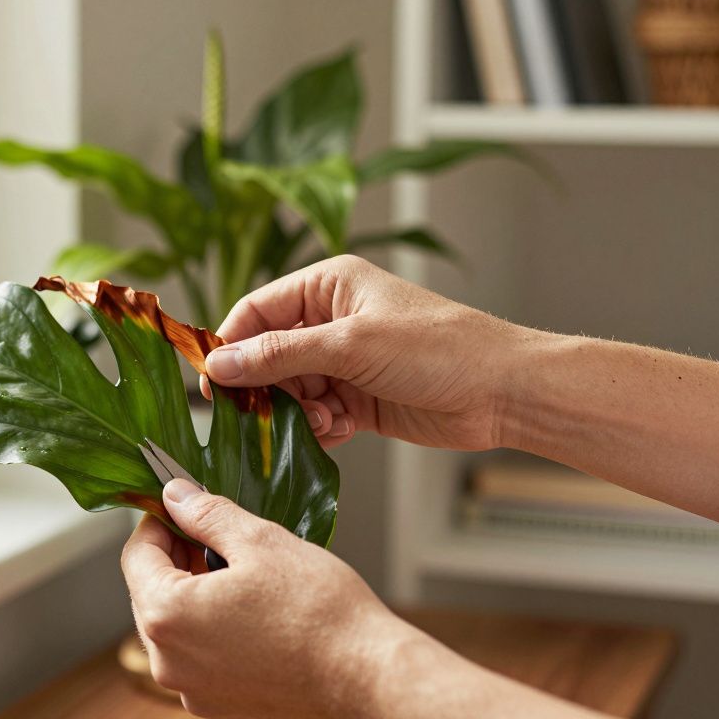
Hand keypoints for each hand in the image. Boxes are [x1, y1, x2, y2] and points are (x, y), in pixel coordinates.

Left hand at [121, 479, 406, 718]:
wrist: (371, 683)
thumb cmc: (322, 616)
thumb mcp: (261, 542)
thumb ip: (207, 515)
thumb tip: (176, 496)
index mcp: (168, 616)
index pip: (136, 556)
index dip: (157, 524)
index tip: (180, 510)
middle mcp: (171, 664)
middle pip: (152, 596)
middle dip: (178, 563)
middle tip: (216, 539)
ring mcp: (197, 694)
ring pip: (181, 633)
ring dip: (200, 601)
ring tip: (245, 580)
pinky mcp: (225, 713)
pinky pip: (206, 665)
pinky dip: (220, 639)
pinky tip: (260, 622)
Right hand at [201, 255, 522, 450]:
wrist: (504, 392)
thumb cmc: (439, 348)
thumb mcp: (350, 344)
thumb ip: (279, 355)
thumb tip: (219, 365)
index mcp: (327, 287)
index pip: (256, 312)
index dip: (232, 347)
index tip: (215, 385)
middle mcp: (331, 321)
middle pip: (268, 356)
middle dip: (268, 388)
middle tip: (267, 415)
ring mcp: (345, 362)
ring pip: (291, 391)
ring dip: (298, 413)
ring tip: (324, 421)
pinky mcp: (359, 399)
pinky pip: (316, 416)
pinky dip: (320, 429)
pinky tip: (340, 431)